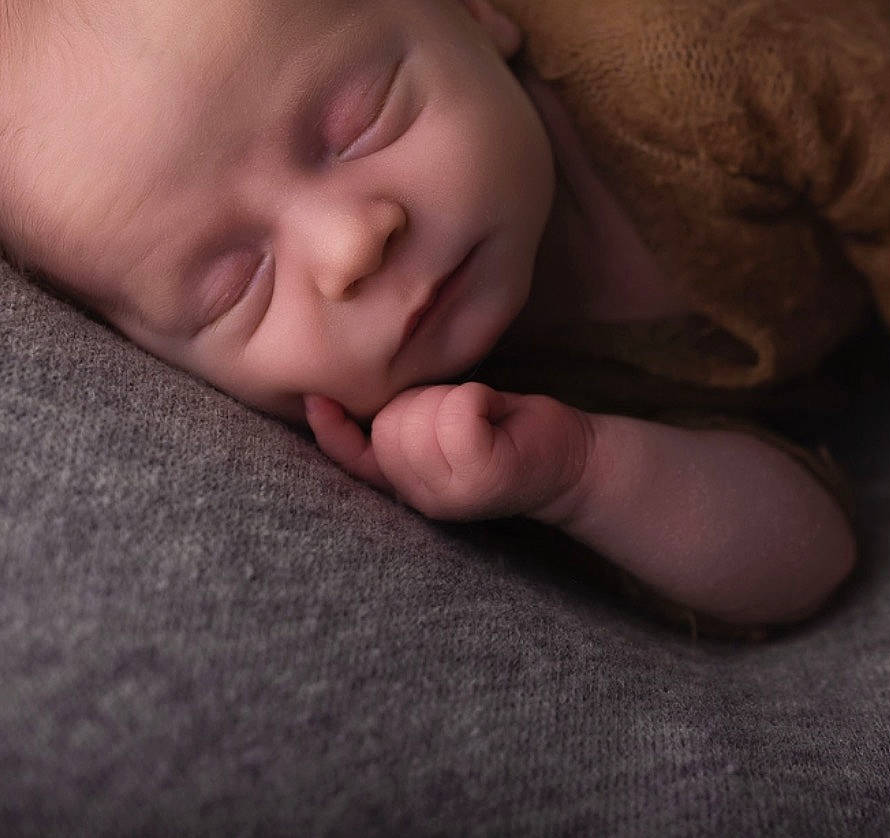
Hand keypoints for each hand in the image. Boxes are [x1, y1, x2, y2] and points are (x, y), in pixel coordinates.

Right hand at [303, 382, 592, 522]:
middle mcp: (423, 499)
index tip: (315, 399)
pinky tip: (495, 413)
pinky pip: (458, 413)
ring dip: (454, 398)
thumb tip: (346, 390)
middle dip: (423, 400)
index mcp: (408, 487)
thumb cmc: (506, 432)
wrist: (574, 461)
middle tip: (464, 413)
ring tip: (480, 417)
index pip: (355, 461)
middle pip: (389, 423)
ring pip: (421, 417)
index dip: (332, 433)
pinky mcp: (483, 476)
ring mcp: (452, 493)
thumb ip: (402, 422)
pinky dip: (478, 397)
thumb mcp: (446, 428)